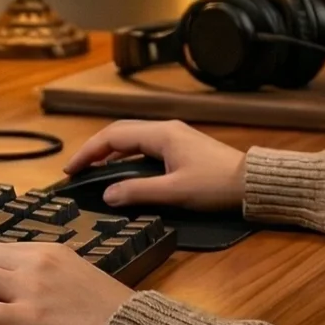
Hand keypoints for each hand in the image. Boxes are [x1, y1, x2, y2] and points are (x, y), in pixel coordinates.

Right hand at [64, 120, 248, 212]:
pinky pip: (145, 147)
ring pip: (133, 140)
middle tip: (77, 170)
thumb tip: (107, 195)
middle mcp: (165, 130)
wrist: (253, 182)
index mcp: (161, 135)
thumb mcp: (174, 192)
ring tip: (94, 171)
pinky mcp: (182, 147)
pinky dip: (127, 157)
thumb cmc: (216, 186)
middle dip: (95, 150)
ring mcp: (175, 137)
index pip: (113, 137)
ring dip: (111, 153)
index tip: (71, 169)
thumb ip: (138, 193)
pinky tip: (123, 172)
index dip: (89, 152)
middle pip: (120, 133)